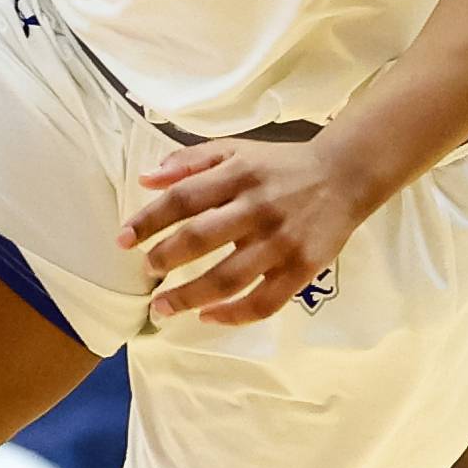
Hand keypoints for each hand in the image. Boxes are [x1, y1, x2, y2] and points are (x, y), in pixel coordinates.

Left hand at [124, 138, 382, 326]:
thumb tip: (146, 178)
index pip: (183, 199)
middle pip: (200, 239)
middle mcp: (257, 207)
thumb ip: (190, 161)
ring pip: (227, 278)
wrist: (345, 176)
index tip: (122, 239)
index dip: (148, 220)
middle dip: (164, 259)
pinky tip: (207, 317)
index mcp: (238, 174)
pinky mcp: (302, 268)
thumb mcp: (236, 150)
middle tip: (146, 272)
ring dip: (188, 297)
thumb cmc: (280, 165)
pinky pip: (264, 302)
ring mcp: (281, 242)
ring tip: (161, 308)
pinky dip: (233, 315)